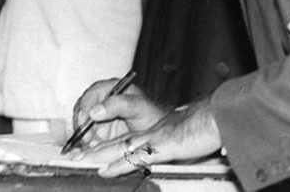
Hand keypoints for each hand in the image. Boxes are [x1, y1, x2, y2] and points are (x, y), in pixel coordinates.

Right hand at [71, 78, 165, 148]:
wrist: (157, 133)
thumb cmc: (151, 116)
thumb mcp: (138, 107)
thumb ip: (119, 105)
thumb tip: (95, 111)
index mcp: (112, 88)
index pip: (92, 93)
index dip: (86, 106)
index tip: (85, 120)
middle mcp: (102, 100)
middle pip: (82, 108)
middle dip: (81, 123)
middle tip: (86, 138)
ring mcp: (98, 116)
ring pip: (80, 122)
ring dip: (81, 134)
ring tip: (88, 145)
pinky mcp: (96, 130)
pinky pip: (84, 135)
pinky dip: (83, 142)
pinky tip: (86, 149)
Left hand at [78, 100, 222, 177]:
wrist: (217, 119)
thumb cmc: (204, 129)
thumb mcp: (186, 137)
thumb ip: (173, 144)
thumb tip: (166, 148)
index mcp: (156, 131)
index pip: (126, 138)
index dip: (106, 145)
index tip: (88, 151)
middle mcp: (151, 132)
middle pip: (117, 141)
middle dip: (94, 149)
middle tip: (73, 155)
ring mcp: (155, 138)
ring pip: (121, 146)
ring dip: (99, 154)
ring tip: (80, 160)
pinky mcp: (162, 146)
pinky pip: (136, 156)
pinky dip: (119, 164)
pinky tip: (105, 170)